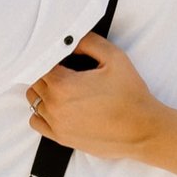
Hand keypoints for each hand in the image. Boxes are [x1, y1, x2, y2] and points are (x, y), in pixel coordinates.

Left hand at [26, 35, 164, 159]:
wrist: (142, 130)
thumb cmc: (130, 96)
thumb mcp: (114, 57)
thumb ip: (89, 42)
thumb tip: (71, 39)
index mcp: (63, 85)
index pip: (40, 63)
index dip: (50, 56)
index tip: (61, 57)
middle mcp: (54, 106)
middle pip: (35, 82)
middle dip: (46, 72)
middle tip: (65, 70)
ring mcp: (56, 124)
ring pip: (34, 101)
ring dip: (43, 92)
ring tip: (63, 88)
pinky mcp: (62, 137)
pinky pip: (36, 121)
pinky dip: (42, 112)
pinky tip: (58, 106)